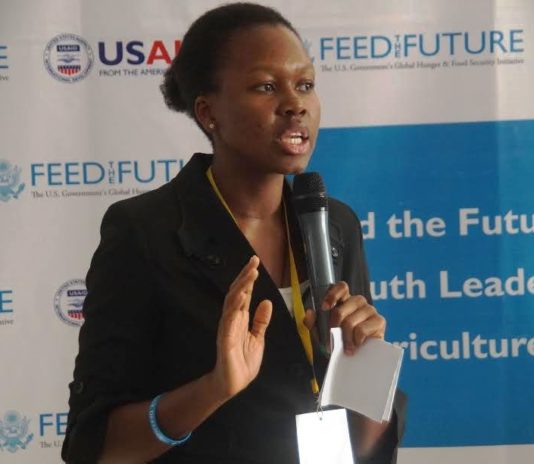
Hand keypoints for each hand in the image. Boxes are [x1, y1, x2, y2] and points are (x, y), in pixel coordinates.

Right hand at [212, 255, 272, 399]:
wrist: (232, 383)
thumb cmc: (243, 362)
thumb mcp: (258, 338)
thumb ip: (261, 321)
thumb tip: (266, 302)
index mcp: (241, 318)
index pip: (245, 293)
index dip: (249, 278)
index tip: (255, 263)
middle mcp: (232, 318)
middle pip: (237, 292)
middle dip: (245, 276)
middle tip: (253, 262)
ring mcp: (228, 326)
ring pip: (232, 301)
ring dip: (241, 286)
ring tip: (250, 273)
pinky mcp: (225, 337)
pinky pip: (229, 318)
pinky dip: (235, 305)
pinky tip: (241, 294)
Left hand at [304, 281, 384, 354]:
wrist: (353, 359)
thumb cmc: (337, 341)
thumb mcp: (320, 332)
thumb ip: (312, 322)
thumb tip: (309, 312)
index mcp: (344, 299)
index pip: (341, 286)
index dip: (332, 294)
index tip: (325, 307)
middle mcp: (358, 301)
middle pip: (343, 307)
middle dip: (334, 325)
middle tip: (331, 339)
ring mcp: (370, 310)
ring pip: (351, 321)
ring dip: (345, 337)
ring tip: (345, 347)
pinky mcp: (379, 321)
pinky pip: (362, 330)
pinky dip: (356, 340)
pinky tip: (356, 345)